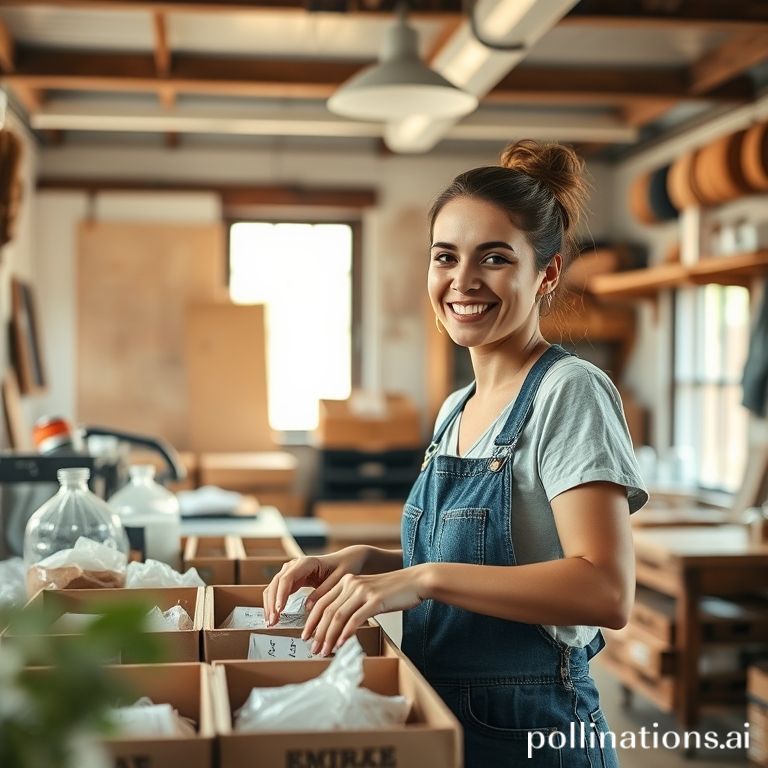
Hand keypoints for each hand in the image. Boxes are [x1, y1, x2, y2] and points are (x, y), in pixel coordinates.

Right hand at [262, 546, 368, 625]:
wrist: (347, 559)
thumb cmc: (344, 567)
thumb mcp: (338, 579)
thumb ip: (323, 591)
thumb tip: (307, 607)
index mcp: (307, 562)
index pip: (288, 577)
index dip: (281, 594)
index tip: (279, 610)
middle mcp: (296, 564)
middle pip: (277, 582)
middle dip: (272, 602)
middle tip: (272, 621)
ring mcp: (292, 570)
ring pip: (274, 586)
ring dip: (270, 604)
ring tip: (271, 622)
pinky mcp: (292, 578)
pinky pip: (278, 589)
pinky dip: (274, 602)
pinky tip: (274, 615)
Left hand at [301, 566, 429, 655]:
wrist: (415, 582)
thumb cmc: (393, 591)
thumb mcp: (368, 593)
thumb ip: (352, 603)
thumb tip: (338, 627)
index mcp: (347, 581)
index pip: (322, 601)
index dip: (312, 620)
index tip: (307, 636)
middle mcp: (352, 583)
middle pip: (327, 610)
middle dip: (318, 632)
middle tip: (313, 648)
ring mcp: (363, 591)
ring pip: (338, 616)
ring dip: (329, 636)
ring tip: (324, 651)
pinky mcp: (375, 600)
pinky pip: (355, 619)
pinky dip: (346, 634)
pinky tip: (341, 644)